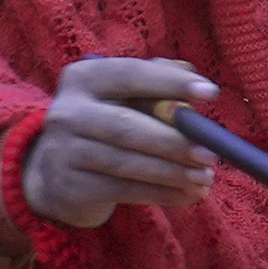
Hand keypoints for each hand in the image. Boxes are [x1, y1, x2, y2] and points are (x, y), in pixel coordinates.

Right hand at [24, 58, 223, 227]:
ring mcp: (64, 152)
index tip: (210, 92)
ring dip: (172, 172)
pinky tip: (188, 195)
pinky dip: (162, 194)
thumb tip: (194, 79)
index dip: (170, 82)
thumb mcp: (122, 99)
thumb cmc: (105, 126)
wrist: (57, 174)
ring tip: (205, 177)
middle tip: (210, 153)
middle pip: (127, 126)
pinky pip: (124, 190)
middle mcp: (67, 112)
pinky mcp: (70, 187)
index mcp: (83, 78)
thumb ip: (156, 85)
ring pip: (127, 163)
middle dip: (174, 141)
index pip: (130, 74)